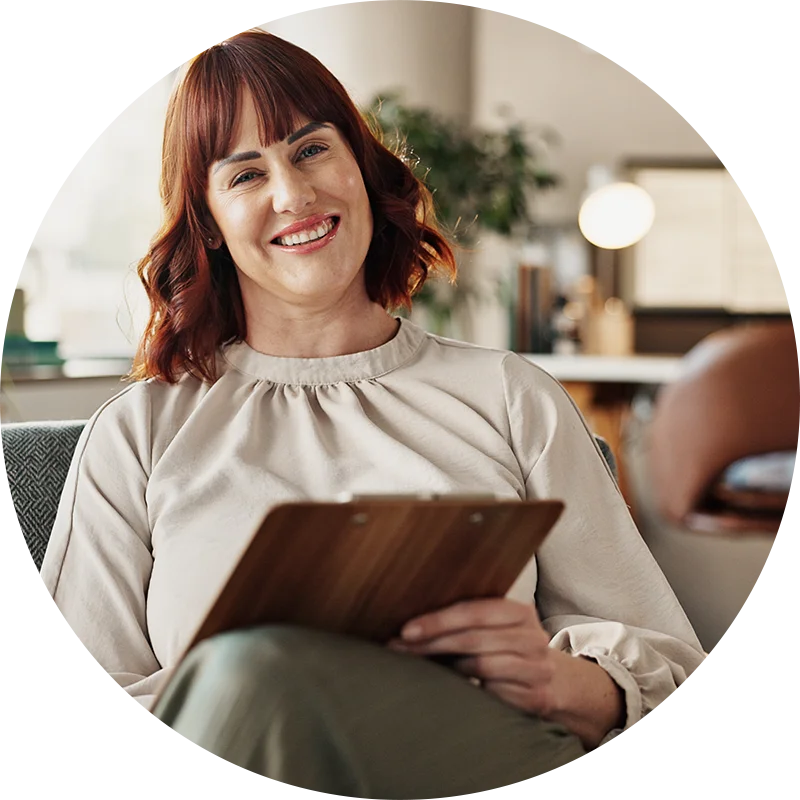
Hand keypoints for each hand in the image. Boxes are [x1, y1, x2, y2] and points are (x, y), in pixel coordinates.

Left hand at [388, 597, 562, 718]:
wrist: (555, 681)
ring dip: (449, 668)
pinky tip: (456, 687)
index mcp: (521, 611)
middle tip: (400, 649)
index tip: (407, 630)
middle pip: (473, 639)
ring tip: (425, 667)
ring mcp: (538, 668)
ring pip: (481, 666)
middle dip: (432, 644)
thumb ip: (468, 619)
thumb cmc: (509, 648)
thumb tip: (412, 621)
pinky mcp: (536, 697)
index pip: (474, 611)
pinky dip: (471, 690)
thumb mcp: (497, 627)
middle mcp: (533, 637)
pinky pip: (492, 693)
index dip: (438, 620)